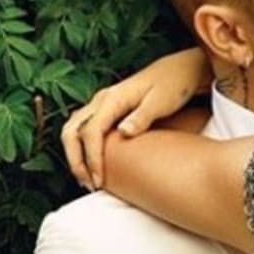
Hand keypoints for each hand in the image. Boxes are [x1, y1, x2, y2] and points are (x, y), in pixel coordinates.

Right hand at [61, 48, 211, 189]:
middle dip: (75, 160)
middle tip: (89, 184)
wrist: (182, 69)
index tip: (99, 180)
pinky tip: (95, 165)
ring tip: (89, 179)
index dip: (91, 159)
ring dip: (76, 155)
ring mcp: (104, 104)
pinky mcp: (109, 110)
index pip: (90, 132)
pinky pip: (85, 129)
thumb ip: (142, 117)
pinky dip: (83, 148)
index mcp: (113, 98)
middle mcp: (102, 100)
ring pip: (74, 130)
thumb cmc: (175, 85)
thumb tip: (123, 133)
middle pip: (71, 131)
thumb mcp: (162, 101)